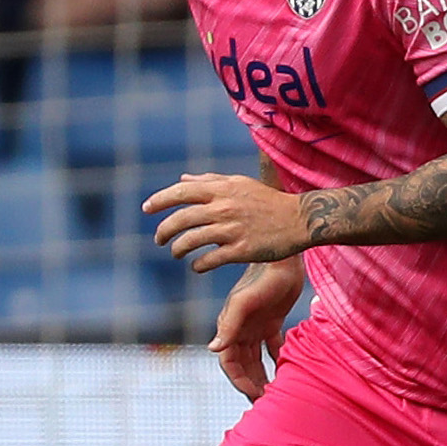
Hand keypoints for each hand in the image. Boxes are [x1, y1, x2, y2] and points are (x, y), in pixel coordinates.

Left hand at [145, 172, 309, 273]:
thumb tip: (182, 179)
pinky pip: (209, 259)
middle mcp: (224, 207)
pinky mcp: (241, 250)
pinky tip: (197, 266)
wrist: (299, 220)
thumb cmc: (267, 201)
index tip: (146, 208)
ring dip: (177, 249)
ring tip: (175, 253)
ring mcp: (232, 229)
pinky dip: (198, 264)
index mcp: (222, 189)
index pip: (182, 192)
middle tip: (158, 239)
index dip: (160, 200)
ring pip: (191, 240)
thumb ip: (209, 181)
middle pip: (181, 218)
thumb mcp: (239, 184)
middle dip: (163, 230)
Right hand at [209, 257, 305, 401]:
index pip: (229, 362)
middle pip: (243, 365)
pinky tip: (288, 371)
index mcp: (230, 326)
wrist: (284, 259)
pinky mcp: (271, 321)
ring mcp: (255, 326)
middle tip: (267, 401)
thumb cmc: (264, 278)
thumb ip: (229, 325)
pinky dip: (277, 359)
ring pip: (256, 359)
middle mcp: (240, 329)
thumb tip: (212, 349)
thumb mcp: (245, 302)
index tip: (254, 395)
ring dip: (262, 375)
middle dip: (252, 383)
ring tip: (275, 392)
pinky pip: (272, 347)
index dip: (239, 380)